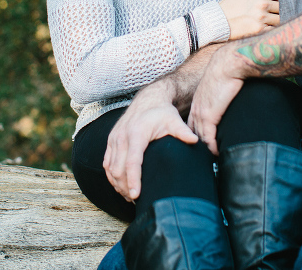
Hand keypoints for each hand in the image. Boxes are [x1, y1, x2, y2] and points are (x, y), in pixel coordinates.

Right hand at [103, 86, 198, 201]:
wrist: (148, 100)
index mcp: (136, 133)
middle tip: (136, 201)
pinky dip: (112, 177)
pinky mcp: (110, 141)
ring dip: (118, 185)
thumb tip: (195, 140)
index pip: (132, 161)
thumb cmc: (162, 112)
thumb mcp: (173, 120)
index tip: (137, 195)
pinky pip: (107, 164)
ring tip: (130, 197)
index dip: (133, 180)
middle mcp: (122, 137)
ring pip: (110, 169)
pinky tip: (121, 186)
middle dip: (125, 188)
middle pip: (118, 169)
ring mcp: (114, 139)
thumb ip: (183, 131)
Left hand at [188, 46, 244, 154]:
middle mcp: (197, 108)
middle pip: (193, 132)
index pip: (192, 123)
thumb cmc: (228, 72)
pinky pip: (208, 137)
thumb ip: (220, 96)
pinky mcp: (209, 115)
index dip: (196, 134)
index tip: (201, 145)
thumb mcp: (219, 86)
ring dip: (205, 149)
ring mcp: (201, 112)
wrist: (228, 65)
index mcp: (198, 102)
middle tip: (202, 158)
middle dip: (197, 145)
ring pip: (200, 137)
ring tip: (211, 160)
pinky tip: (216, 154)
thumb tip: (229, 101)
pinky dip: (212, 147)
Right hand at [219, 0, 279, 39]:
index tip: (276, 1)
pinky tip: (268, 28)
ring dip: (277, 19)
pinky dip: (273, 29)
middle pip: (282, 6)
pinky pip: (274, 29)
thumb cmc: (231, 2)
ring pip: (280, 19)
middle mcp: (263, 4)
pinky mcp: (260, 29)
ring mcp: (262, 17)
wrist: (219, 20)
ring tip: (271, 20)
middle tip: (274, 11)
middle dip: (279, 9)